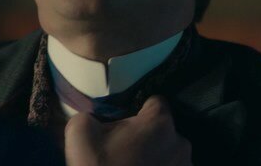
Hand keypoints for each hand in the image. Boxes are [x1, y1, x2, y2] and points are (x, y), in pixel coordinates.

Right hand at [64, 95, 191, 165]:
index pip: (155, 102)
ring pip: (170, 154)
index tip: (126, 124)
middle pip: (164, 131)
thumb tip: (96, 118)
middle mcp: (181, 143)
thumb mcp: (80, 131)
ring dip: (156, 158)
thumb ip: (90, 114)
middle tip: (126, 151)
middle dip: (148, 137)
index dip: (139, 110)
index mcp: (160, 123)